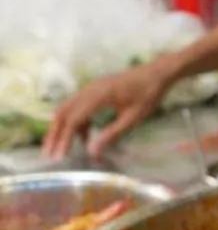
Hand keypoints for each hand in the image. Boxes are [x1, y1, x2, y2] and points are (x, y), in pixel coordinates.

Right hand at [43, 62, 170, 161]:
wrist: (157, 72)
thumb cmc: (148, 94)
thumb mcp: (132, 118)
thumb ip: (112, 135)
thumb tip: (92, 153)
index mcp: (99, 96)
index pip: (74, 120)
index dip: (64, 139)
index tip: (58, 156)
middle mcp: (89, 90)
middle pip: (63, 112)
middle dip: (54, 134)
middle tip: (49, 154)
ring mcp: (91, 88)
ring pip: (68, 108)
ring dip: (62, 128)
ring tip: (61, 149)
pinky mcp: (94, 90)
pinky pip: (77, 106)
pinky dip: (76, 121)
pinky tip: (84, 137)